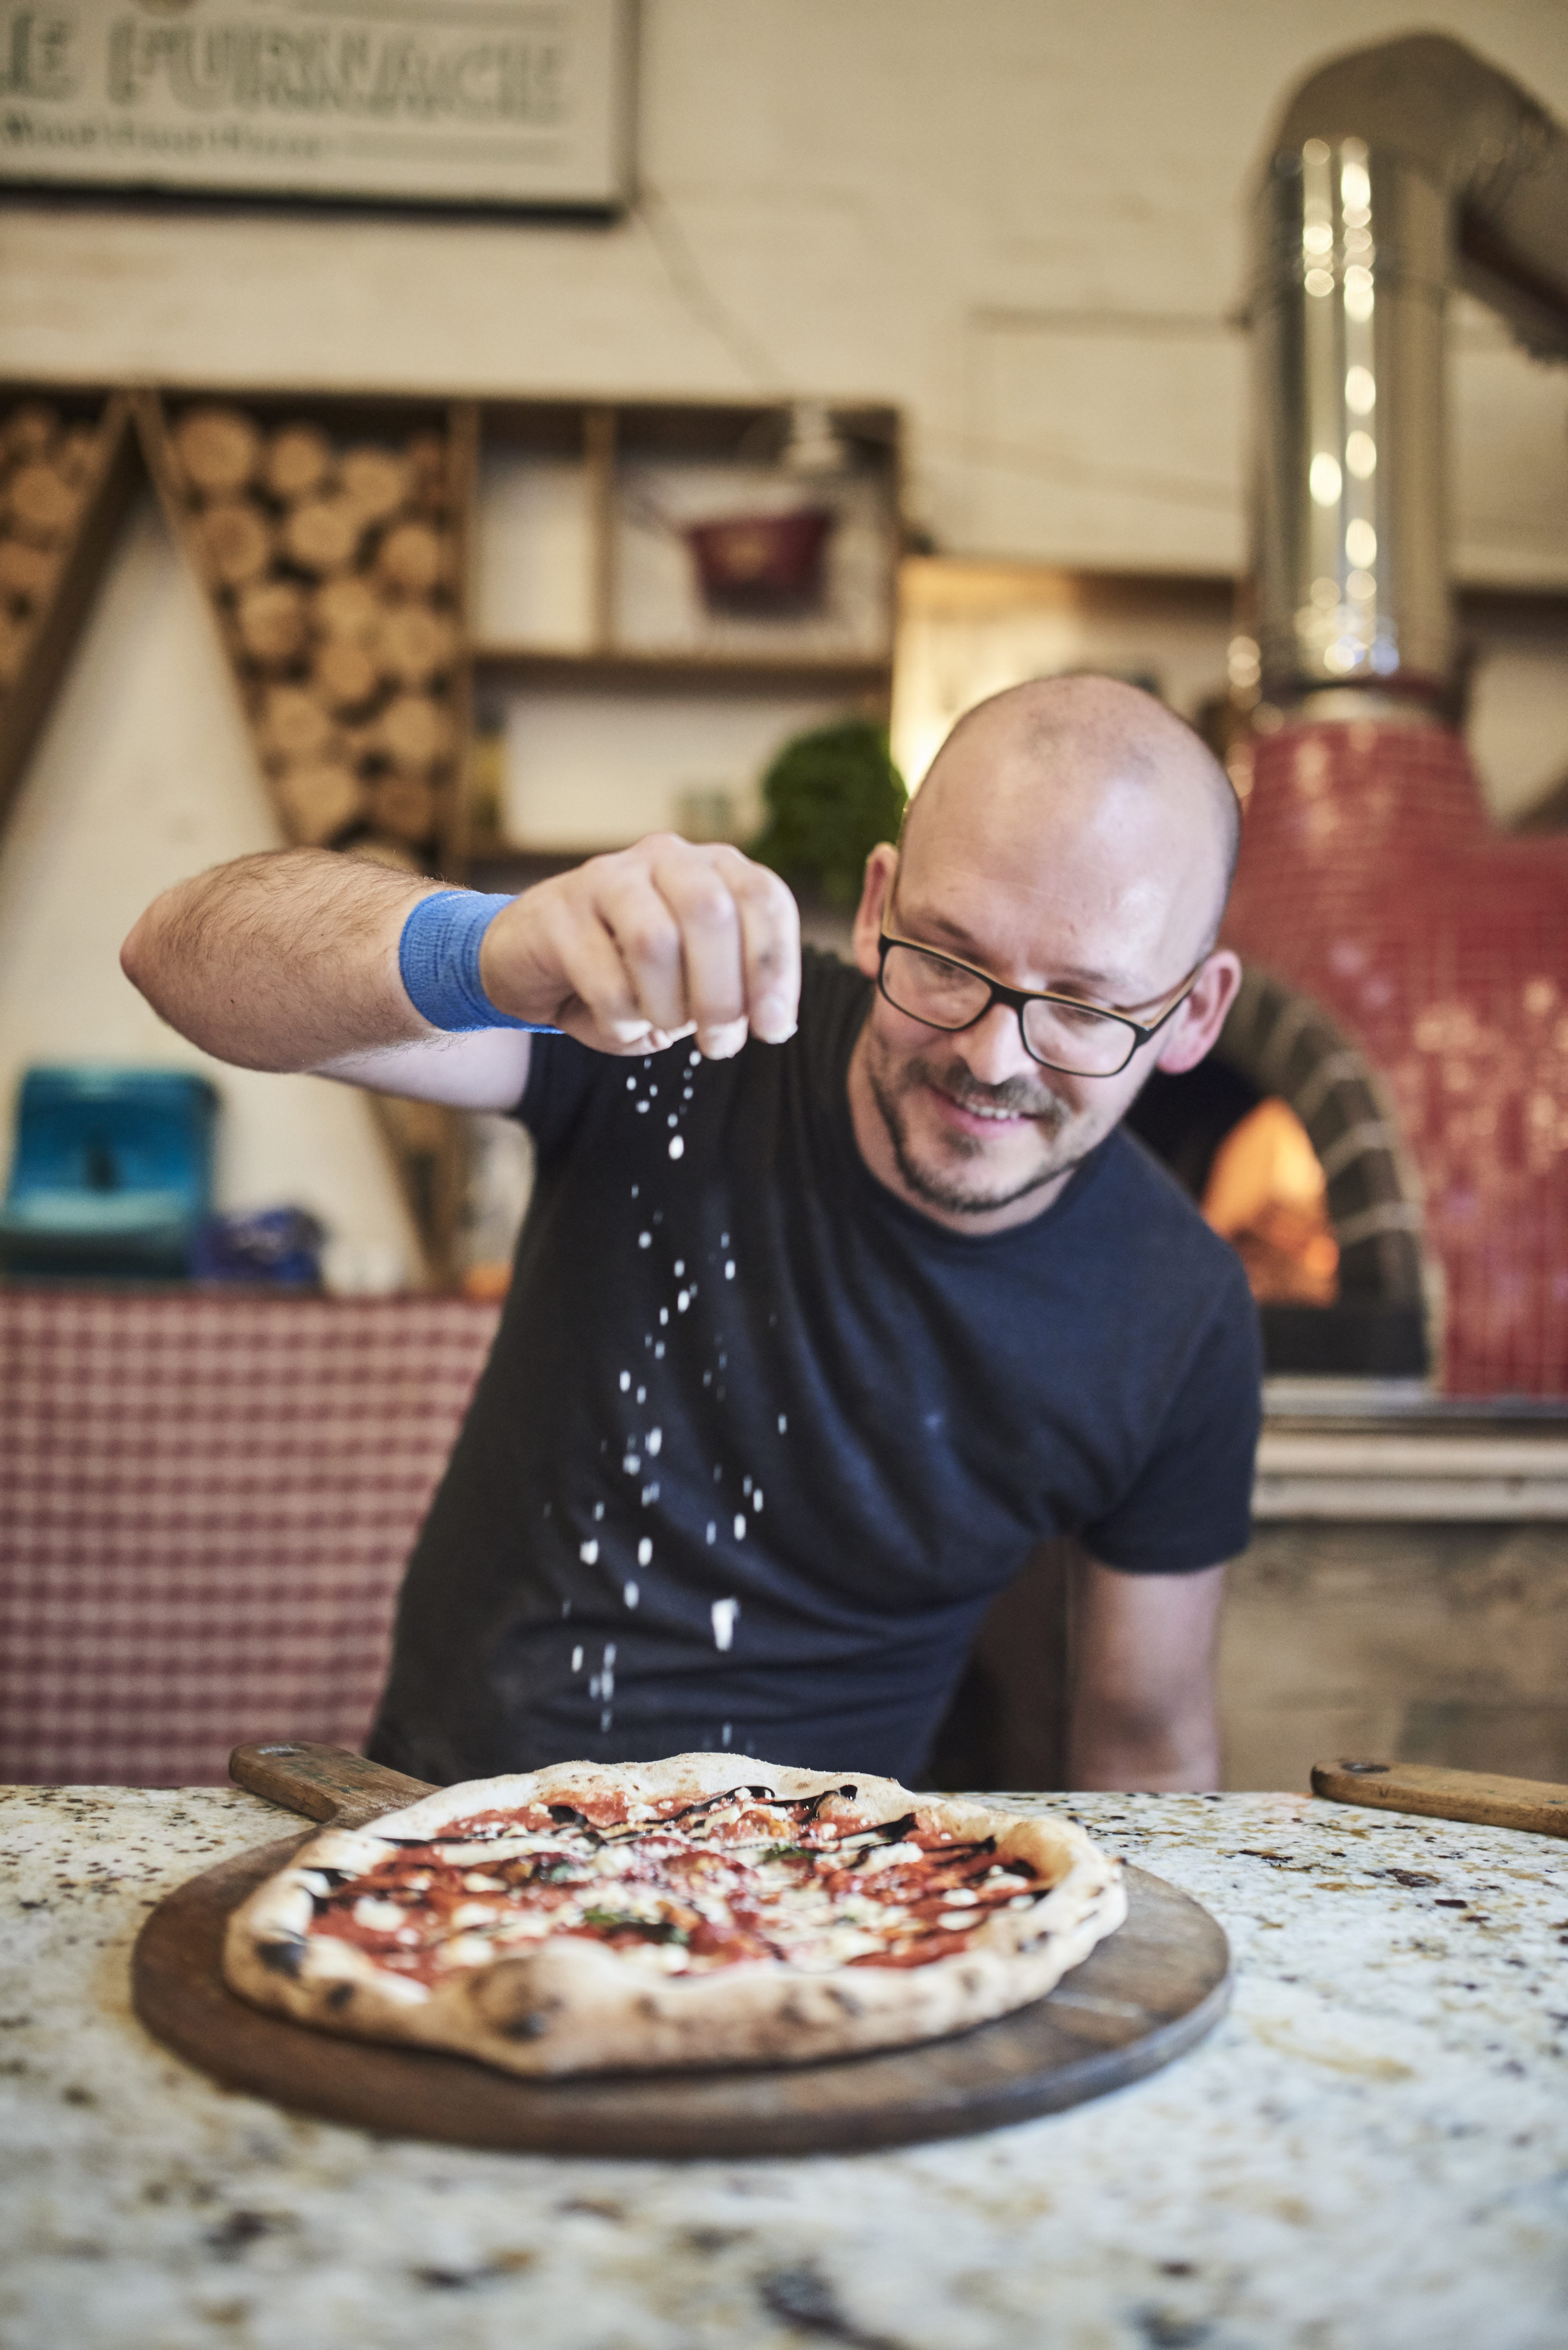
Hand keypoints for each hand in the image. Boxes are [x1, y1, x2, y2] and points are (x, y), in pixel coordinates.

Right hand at [478, 835, 800, 1059]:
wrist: (532, 962)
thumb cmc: (628, 974)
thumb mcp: (694, 980)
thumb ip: (737, 988)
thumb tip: (773, 1020)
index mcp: (712, 867)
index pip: (764, 899)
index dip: (775, 969)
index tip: (773, 1028)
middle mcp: (665, 858)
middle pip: (712, 913)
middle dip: (724, 995)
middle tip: (719, 1046)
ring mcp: (608, 877)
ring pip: (655, 941)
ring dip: (670, 1007)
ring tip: (663, 1028)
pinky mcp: (559, 913)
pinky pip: (605, 978)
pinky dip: (621, 1019)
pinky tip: (617, 1022)